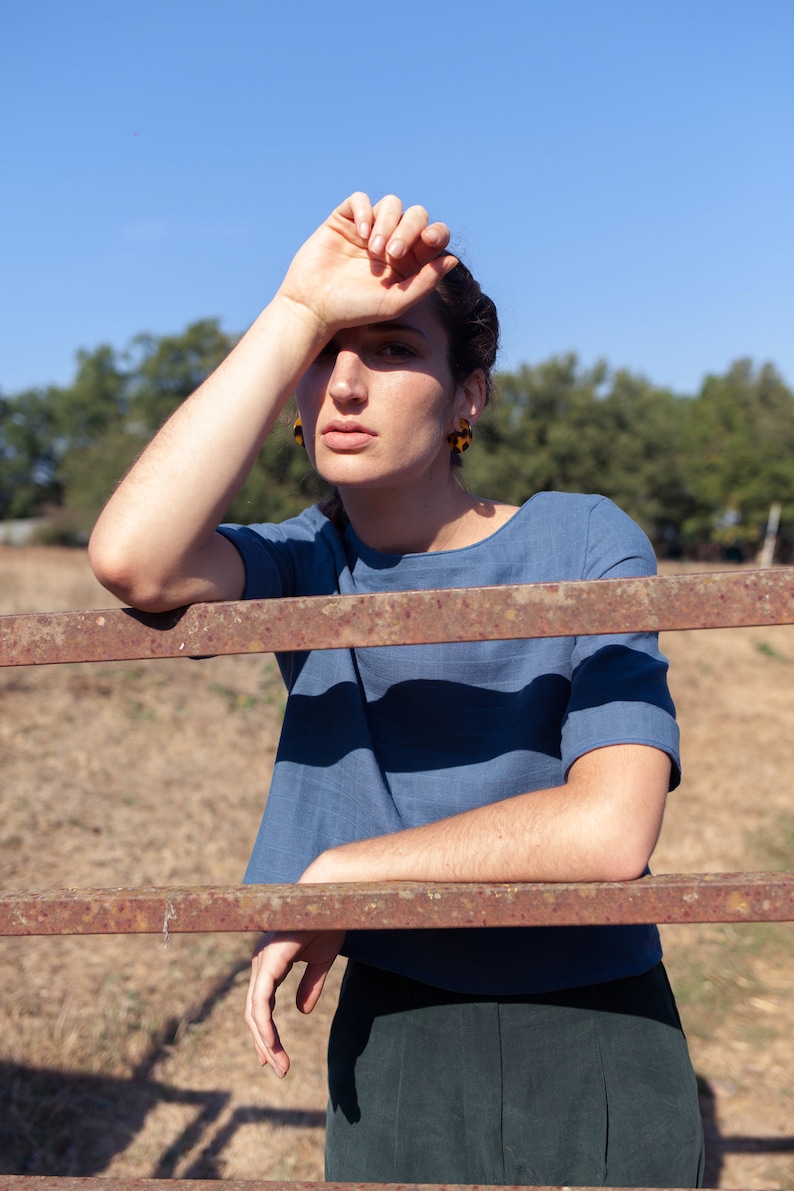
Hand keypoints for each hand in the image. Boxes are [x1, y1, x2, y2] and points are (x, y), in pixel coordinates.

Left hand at [243, 928, 344, 1076]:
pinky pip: (261, 1002)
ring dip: (265, 1042)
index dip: (265, 1032)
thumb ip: (310, 985)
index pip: (260, 1005)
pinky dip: (264, 1027)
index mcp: (271, 963)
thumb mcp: (321, 960)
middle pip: (254, 1013)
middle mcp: (262, 964)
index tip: (272, 1057)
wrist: (333, 898)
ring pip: (254, 1012)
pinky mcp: (269, 962)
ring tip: (279, 1066)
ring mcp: (263, 962)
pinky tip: (271, 1044)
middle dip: (264, 1044)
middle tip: (277, 1069)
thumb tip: (301, 1011)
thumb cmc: (327, 922)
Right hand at [276, 192, 457, 335]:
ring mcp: (367, 229)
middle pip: (415, 215)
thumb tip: (452, 260)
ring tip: (373, 249)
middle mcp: (391, 241)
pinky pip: (360, 200)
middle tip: (392, 253)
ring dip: (387, 222)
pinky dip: (364, 210)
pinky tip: (360, 232)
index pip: (433, 235)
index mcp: (409, 261)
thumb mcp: (396, 302)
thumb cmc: (355, 310)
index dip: (436, 232)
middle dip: (408, 229)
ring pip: (391, 204)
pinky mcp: (343, 220)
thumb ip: (425, 282)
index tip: (428, 241)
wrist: (314, 307)